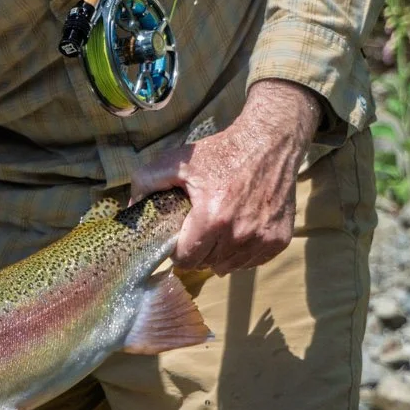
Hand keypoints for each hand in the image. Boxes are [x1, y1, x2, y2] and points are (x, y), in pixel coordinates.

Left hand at [132, 79, 320, 274]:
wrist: (269, 143)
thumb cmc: (221, 153)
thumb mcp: (177, 161)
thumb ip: (146, 182)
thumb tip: (129, 209)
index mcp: (212, 218)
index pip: (187, 259)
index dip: (179, 250)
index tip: (180, 236)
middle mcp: (240, 234)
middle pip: (208, 263)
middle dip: (199, 251)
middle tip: (198, 229)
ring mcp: (263, 238)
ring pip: (230, 266)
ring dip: (220, 254)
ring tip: (218, 230)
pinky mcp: (279, 240)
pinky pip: (252, 261)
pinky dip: (243, 252)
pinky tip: (238, 230)